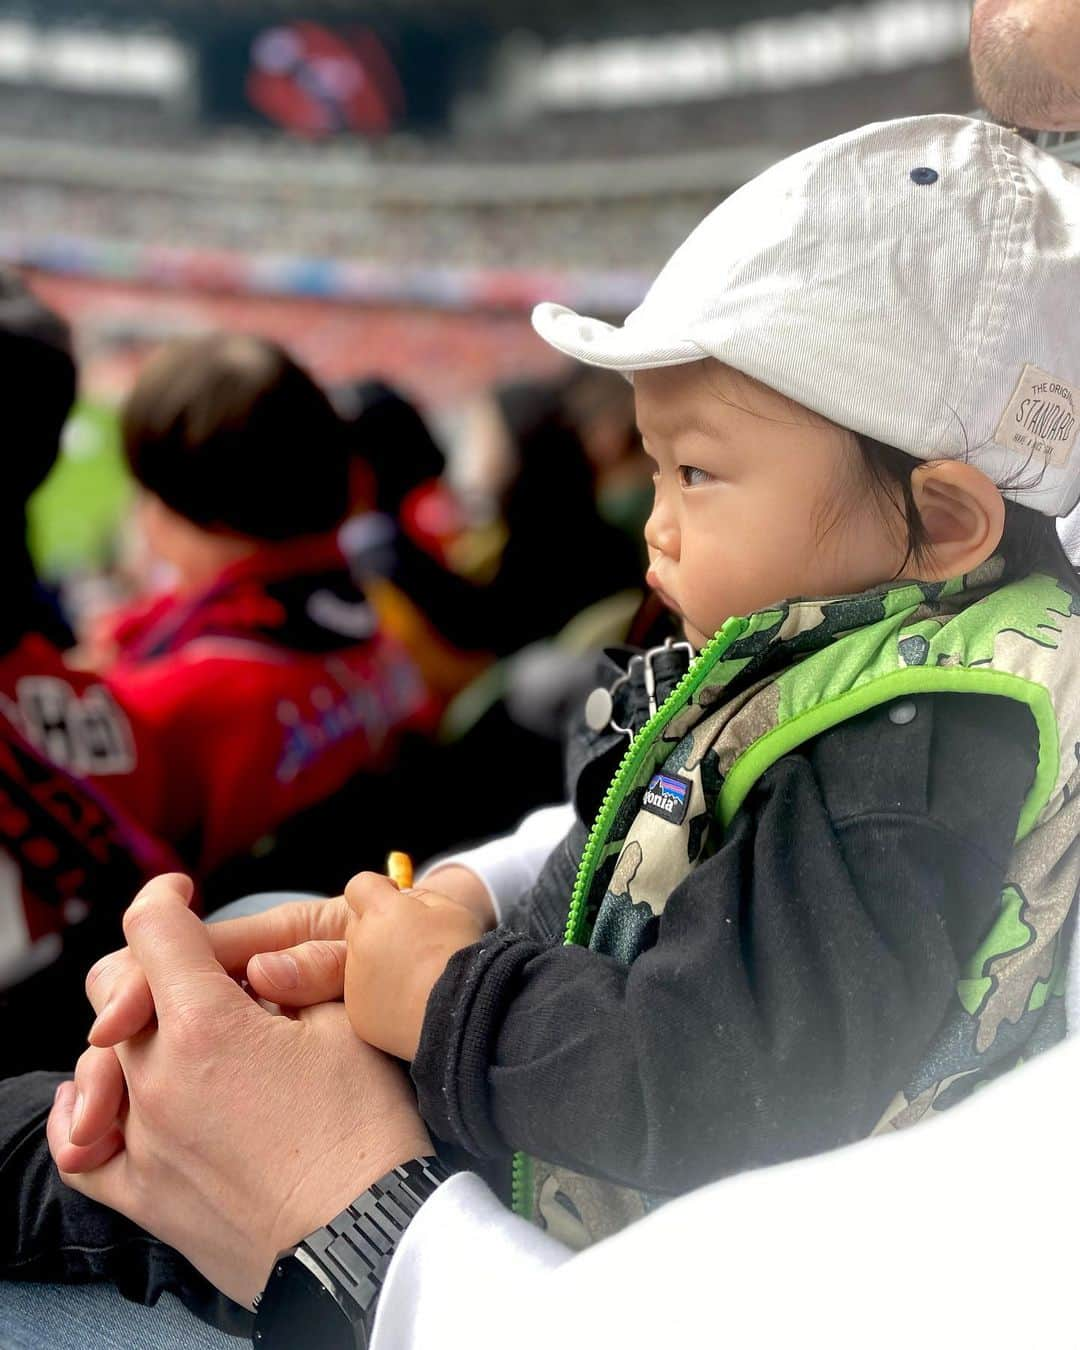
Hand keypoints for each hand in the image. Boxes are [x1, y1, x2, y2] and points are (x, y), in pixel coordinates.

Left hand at [49, 876, 431, 1308]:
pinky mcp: (142, 1195)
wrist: (366, 1237)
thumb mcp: (344, 1022)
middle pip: (116, 989)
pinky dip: (85, 1112)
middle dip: (151, 964)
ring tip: (176, 1034)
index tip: (183, 893)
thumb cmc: (366, 1128)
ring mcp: (141, 1140)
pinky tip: (101, 1099)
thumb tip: (257, 965)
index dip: (167, 897)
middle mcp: (155, 1078)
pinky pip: (81, 1147)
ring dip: (132, 1032)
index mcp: (205, 1022)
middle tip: (200, 970)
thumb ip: (291, 974)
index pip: (153, 929)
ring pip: (100, 1060)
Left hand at [342, 872, 484, 1061]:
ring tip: (416, 978)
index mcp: (381, 913)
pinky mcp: (358, 1013)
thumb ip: (418, 898)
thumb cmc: (460, 956)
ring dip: (379, 963)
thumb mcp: (450, 910)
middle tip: (414, 946)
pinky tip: (409, 1001)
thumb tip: (400, 900)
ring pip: (359, 961)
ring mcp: (354, 982)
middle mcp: (359, 944)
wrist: (462, 1014)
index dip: (378, 890)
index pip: (360, 886)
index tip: (396, 901)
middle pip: (357, 925)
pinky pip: (363, 995)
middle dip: (379, 928)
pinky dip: (381, 995)